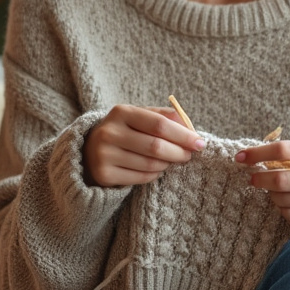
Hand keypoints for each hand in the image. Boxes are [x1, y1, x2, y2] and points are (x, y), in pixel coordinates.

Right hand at [83, 105, 204, 187]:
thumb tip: (190, 127)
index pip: (159, 124)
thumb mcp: (138, 117)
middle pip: (156, 146)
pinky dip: (155, 174)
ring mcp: (104, 154)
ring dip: (167, 164)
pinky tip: (155, 169)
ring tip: (170, 160)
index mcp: (121, 112)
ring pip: (151, 164)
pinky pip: (142, 178)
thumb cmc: (124, 132)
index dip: (183, 135)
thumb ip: (163, 117)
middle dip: (179, 152)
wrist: (89, 151)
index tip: (200, 143)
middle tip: (189, 155)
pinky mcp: (104, 174)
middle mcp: (109, 132)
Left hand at [237, 141, 289, 226]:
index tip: (240, 157)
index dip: (257, 153)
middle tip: (253, 178)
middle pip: (279, 179)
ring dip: (272, 194)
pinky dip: (282, 207)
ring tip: (278, 190)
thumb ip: (287, 152)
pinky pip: (288, 214)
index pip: (283, 150)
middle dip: (259, 179)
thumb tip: (248, 156)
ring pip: (281, 199)